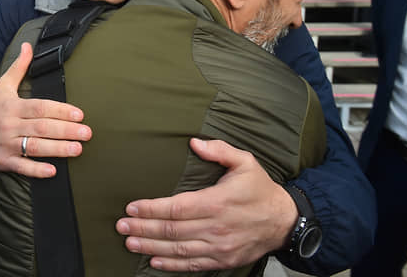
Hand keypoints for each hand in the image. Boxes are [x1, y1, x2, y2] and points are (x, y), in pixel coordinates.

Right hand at [0, 42, 91, 177]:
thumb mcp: (2, 85)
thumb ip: (19, 66)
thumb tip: (28, 45)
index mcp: (11, 106)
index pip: (39, 107)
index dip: (60, 110)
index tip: (79, 114)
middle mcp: (9, 125)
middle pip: (41, 127)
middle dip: (65, 130)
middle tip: (86, 133)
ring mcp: (6, 144)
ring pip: (34, 147)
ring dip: (57, 149)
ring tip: (77, 149)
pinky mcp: (3, 161)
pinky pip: (21, 167)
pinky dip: (37, 170)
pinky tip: (53, 170)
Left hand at [115, 138, 296, 271]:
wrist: (285, 221)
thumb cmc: (261, 189)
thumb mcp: (245, 162)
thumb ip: (219, 150)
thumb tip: (195, 143)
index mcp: (217, 202)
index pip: (176, 207)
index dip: (151, 208)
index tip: (132, 206)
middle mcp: (216, 227)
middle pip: (172, 230)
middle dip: (143, 227)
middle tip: (121, 225)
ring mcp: (219, 246)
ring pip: (178, 249)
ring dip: (151, 247)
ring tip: (130, 242)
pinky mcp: (223, 260)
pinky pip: (193, 265)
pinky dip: (172, 265)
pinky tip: (154, 261)